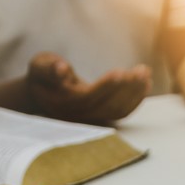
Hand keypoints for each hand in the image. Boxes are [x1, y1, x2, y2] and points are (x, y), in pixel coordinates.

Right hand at [27, 52, 149, 122]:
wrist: (42, 92)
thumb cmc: (42, 75)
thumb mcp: (39, 66)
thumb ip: (48, 68)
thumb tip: (61, 68)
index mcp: (64, 103)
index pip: (88, 97)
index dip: (105, 87)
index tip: (120, 72)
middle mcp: (79, 115)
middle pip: (107, 105)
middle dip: (126, 88)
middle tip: (141, 70)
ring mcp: (91, 119)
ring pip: (117, 111)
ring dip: (134, 93)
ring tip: (145, 73)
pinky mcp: (101, 116)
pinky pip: (121, 113)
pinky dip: (135, 99)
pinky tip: (145, 84)